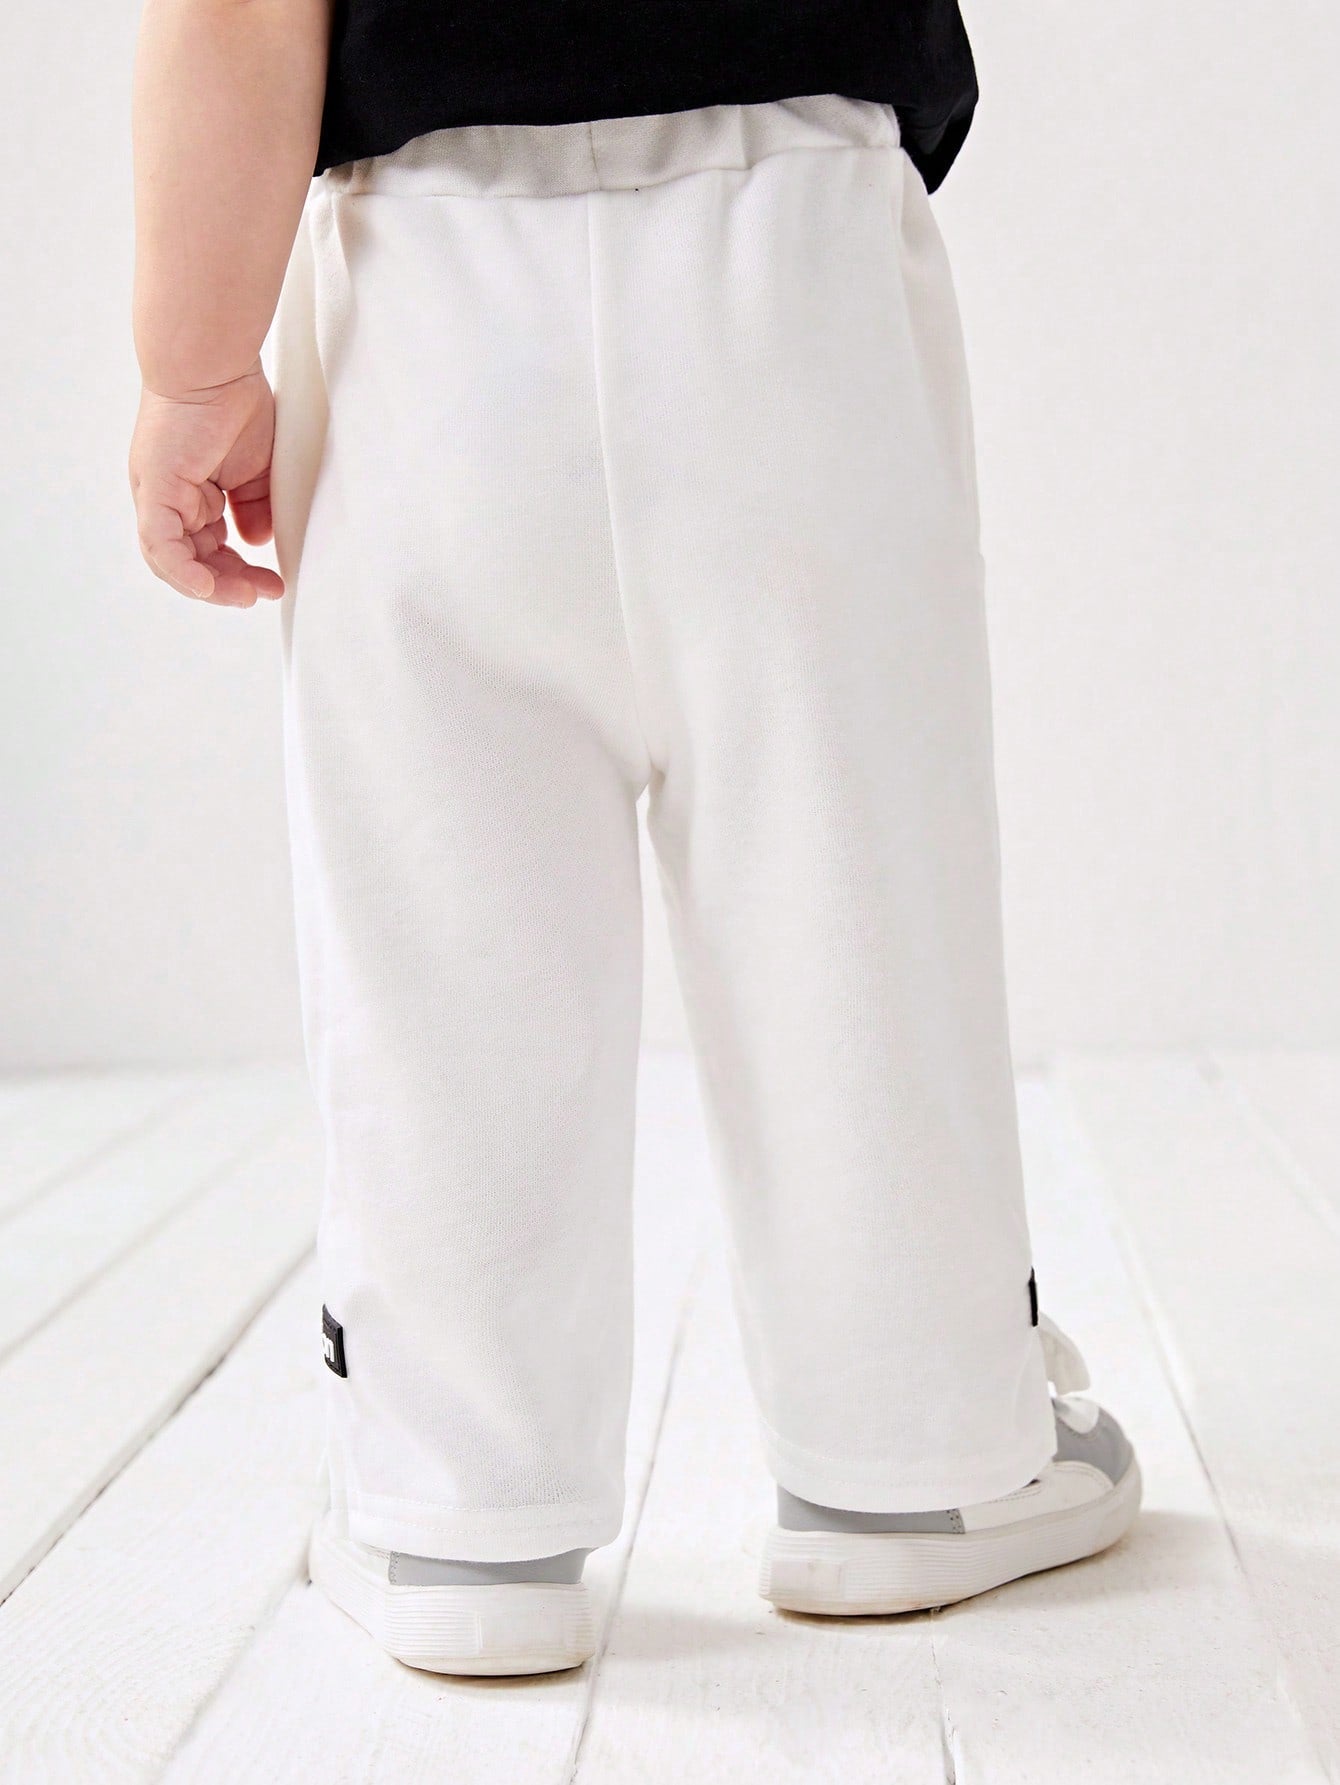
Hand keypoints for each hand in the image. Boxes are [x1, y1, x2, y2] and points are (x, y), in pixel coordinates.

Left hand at [129, 363, 284, 606]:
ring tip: (247, 595)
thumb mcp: (257, 469)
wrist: (215, 363)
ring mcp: (155, 495)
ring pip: (172, 560)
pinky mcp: (153, 489)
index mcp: (189, 493)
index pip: (207, 548)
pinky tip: (207, 587)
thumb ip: (256, 507)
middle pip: (191, 560)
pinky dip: (181, 571)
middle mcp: (167, 498)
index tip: (274, 582)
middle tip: (263, 594)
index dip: (238, 571)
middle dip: (229, 583)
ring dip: (211, 584)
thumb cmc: (235, 401)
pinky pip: (160, 543)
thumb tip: (257, 541)